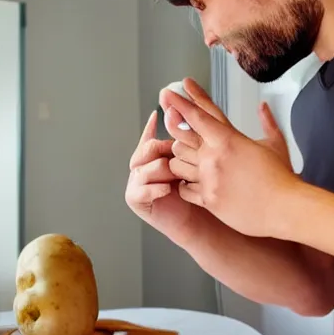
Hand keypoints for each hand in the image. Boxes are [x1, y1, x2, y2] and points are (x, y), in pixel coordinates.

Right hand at [125, 108, 209, 247]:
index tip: (157, 114)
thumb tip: (184, 116)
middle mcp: (141, 166)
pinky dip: (156, 189)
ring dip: (165, 172)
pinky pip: (140, 189)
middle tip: (184, 159)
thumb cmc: (199, 192)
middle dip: (167, 152)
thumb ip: (188, 141)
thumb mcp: (196, 162)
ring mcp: (135, 182)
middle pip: (148, 148)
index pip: (150, 137)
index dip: (152, 126)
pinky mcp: (134, 199)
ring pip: (146, 168)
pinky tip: (169, 190)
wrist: (198, 220)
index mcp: (153, 156)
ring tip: (179, 179)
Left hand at [161, 81, 300, 237]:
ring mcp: (209, 179)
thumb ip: (267, 122)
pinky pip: (183, 188)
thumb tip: (263, 105)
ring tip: (188, 160)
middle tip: (176, 129)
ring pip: (176, 163)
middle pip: (180, 137)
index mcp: (230, 139)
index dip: (180, 102)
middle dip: (176, 133)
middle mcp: (215, 157)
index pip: (198, 115)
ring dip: (179, 160)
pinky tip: (192, 182)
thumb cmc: (282, 178)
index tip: (168, 92)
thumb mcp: (276, 144)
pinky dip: (185, 184)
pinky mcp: (208, 200)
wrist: (285, 209)